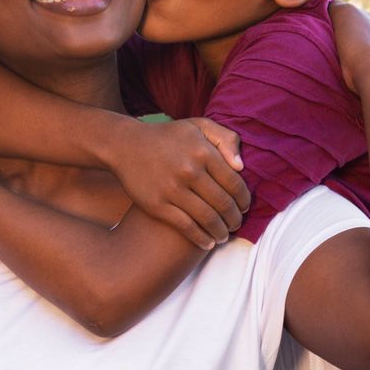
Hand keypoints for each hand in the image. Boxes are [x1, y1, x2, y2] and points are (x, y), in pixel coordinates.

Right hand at [107, 117, 249, 248]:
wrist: (125, 146)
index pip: (235, 184)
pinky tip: (208, 243)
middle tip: (236, 224)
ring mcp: (172, 189)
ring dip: (221, 232)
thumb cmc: (167, 137)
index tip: (244, 208)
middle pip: (223, 204)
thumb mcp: (198, 126)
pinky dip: (201, 239)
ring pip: (208, 219)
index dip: (244, 200)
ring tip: (224, 235)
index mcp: (203, 152)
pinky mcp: (157, 205)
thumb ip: (226, 138)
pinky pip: (186, 227)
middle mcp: (190, 171)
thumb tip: (241, 167)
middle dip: (235, 219)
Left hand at [328, 1, 369, 125]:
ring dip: (338, 30)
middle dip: (355, 41)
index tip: (363, 68)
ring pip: (349, 20)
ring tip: (322, 43)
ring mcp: (367, 20)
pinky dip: (325, 15)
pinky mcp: (347, 16)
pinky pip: (333, 10)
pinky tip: (313, 24)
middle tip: (339, 57)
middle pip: (367, 29)